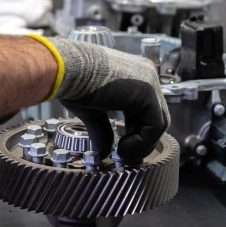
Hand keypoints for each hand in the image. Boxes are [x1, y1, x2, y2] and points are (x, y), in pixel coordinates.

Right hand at [30, 36, 169, 161]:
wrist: (66, 70)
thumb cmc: (73, 82)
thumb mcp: (92, 110)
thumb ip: (103, 128)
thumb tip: (104, 151)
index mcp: (135, 75)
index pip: (146, 110)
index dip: (137, 133)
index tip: (122, 149)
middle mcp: (147, 75)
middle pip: (156, 116)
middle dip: (143, 140)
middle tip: (126, 157)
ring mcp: (150, 82)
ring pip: (159, 122)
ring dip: (142, 144)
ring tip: (122, 153)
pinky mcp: (147, 93)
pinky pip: (154, 124)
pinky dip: (142, 141)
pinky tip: (122, 148)